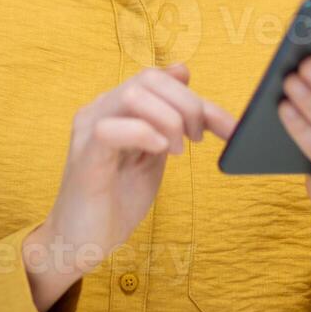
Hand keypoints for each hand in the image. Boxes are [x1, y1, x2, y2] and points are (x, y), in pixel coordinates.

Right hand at [23, 63, 236, 311]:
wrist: (81, 241)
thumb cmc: (117, 197)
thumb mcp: (155, 151)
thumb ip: (168, 115)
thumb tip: (183, 70)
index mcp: (118, 106)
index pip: (160, 80)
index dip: (198, 99)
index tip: (229, 127)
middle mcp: (101, 109)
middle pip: (148, 79)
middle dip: (186, 105)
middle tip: (197, 139)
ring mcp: (89, 129)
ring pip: (131, 95)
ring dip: (167, 119)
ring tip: (175, 150)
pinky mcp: (85, 157)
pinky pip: (109, 129)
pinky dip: (143, 133)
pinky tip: (158, 151)